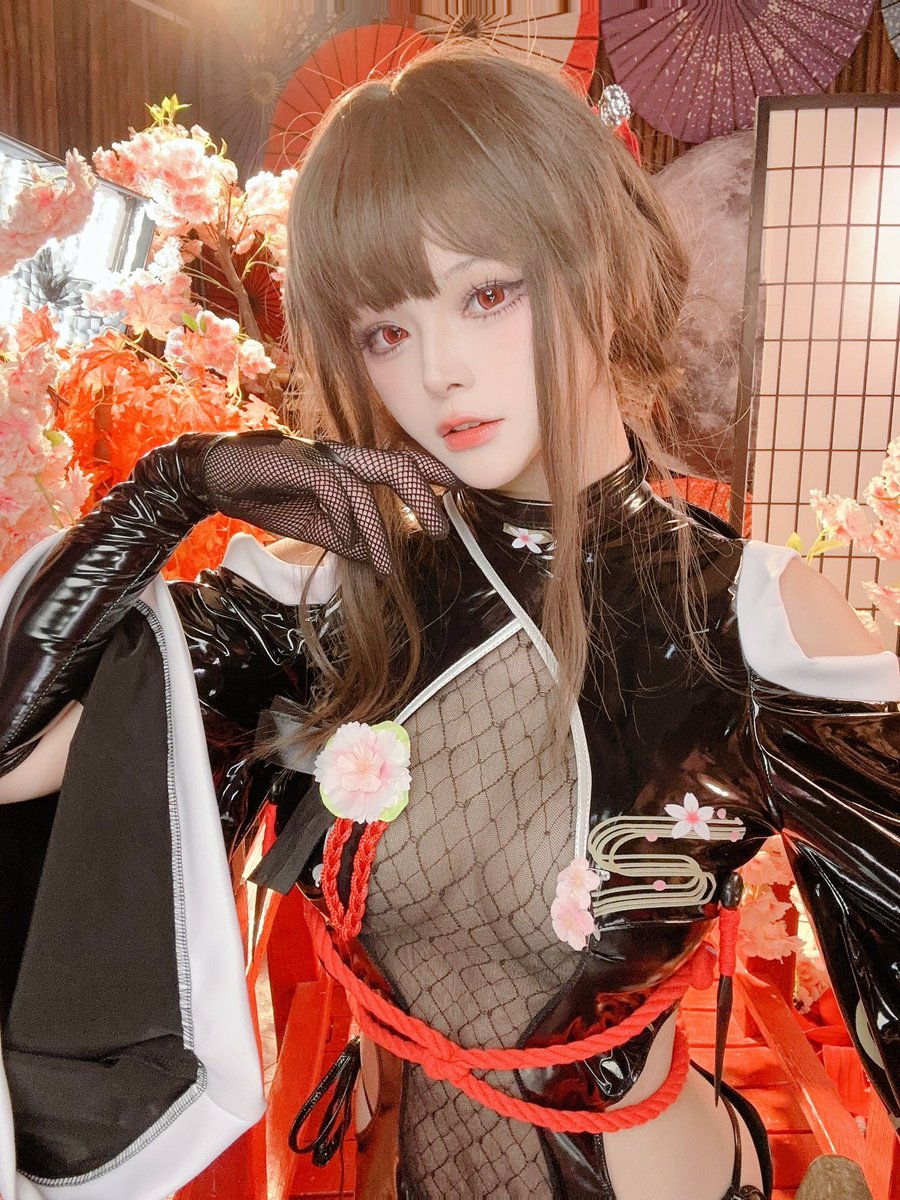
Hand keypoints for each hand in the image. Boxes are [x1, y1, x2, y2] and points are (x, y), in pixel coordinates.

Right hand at [200, 430, 458, 575]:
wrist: (217, 476)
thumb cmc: (269, 495)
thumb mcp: (313, 528)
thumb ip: (344, 539)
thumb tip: (374, 559)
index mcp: (349, 467)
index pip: (401, 465)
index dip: (433, 475)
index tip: (462, 493)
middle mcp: (341, 456)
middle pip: (396, 465)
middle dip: (425, 496)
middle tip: (443, 531)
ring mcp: (319, 457)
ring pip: (365, 482)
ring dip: (379, 529)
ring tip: (387, 564)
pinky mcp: (296, 462)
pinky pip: (331, 487)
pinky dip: (343, 517)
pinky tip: (345, 541)